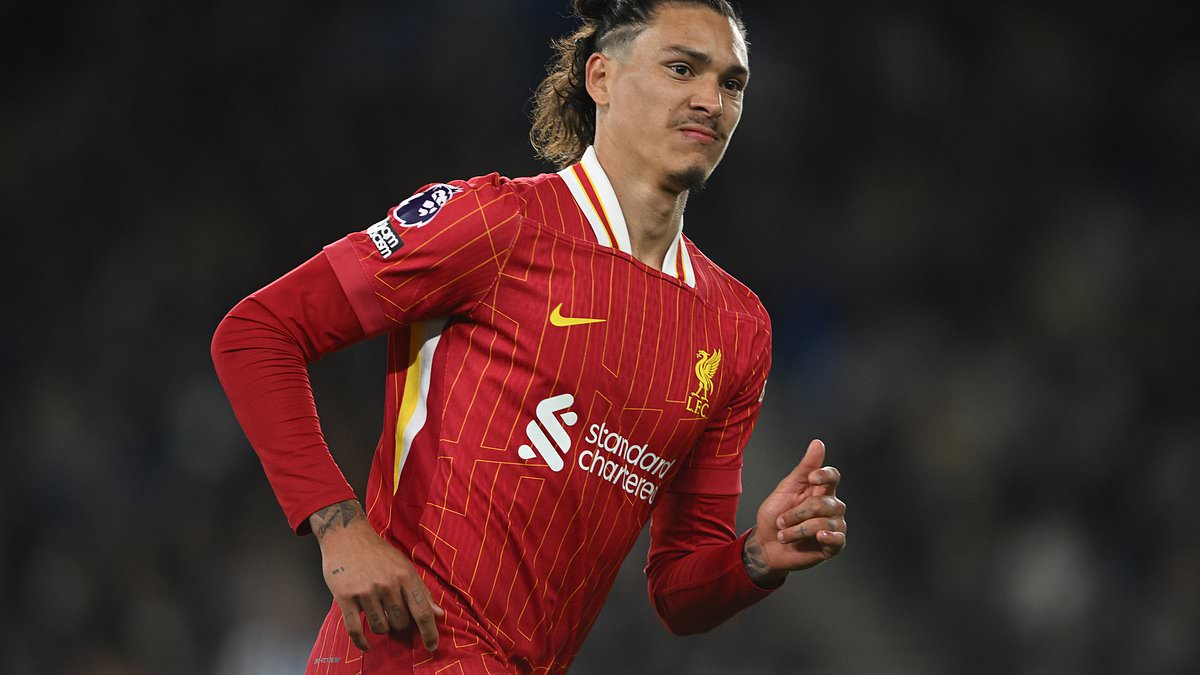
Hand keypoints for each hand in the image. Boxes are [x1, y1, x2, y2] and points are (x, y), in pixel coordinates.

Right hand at [309, 500, 444, 652]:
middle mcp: (387, 584)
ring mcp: (365, 591)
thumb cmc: (378, 552)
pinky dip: (362, 642)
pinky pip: (355, 629)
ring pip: (380, 628)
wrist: (346, 535)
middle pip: (401, 623)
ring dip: (381, 627)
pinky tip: (366, 646)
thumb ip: (421, 591)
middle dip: (399, 623)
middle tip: (393, 612)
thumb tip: (439, 615)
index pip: (422, 611)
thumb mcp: (404, 566)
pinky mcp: (345, 597)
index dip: (429, 632)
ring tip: (378, 613)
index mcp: (405, 575)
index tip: (432, 646)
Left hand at [744, 439, 846, 583]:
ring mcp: (834, 526)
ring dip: (798, 529)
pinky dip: (826, 536)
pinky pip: (838, 538)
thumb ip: (804, 468)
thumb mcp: (786, 488)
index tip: (812, 478)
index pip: (833, 476)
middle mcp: (831, 506)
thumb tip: (818, 443)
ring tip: (784, 535)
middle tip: (781, 522)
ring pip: (825, 522)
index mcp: (820, 490)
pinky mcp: (833, 545)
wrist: (765, 544)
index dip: (825, 475)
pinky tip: (818, 537)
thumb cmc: (775, 515)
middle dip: (797, 513)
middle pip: (824, 503)